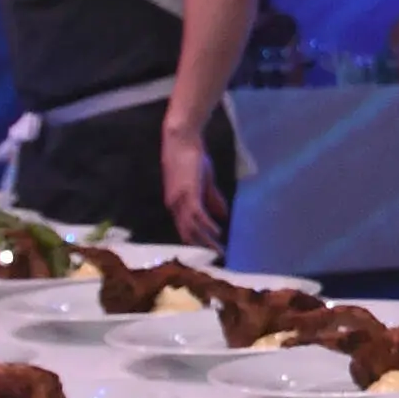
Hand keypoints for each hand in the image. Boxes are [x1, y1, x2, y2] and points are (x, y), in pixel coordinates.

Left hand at [160, 120, 227, 245]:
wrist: (181, 139)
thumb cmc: (192, 157)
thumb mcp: (204, 182)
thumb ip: (212, 200)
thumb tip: (223, 217)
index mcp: (177, 203)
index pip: (186, 229)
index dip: (198, 242)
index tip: (212, 252)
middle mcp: (175, 205)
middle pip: (187, 233)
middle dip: (202, 247)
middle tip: (217, 258)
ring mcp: (180, 200)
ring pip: (191, 228)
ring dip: (206, 241)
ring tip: (219, 250)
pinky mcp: (187, 193)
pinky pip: (196, 216)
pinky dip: (207, 226)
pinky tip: (217, 233)